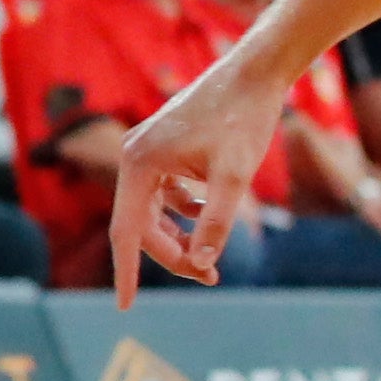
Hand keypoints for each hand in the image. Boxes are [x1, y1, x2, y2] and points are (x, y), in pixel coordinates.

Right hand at [108, 51, 290, 298]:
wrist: (255, 72)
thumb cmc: (244, 118)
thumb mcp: (235, 176)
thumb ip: (215, 221)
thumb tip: (200, 261)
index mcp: (140, 163)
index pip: (126, 231)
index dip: (126, 272)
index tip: (125, 308)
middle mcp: (135, 157)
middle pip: (141, 225)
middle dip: (172, 254)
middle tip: (211, 275)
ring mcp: (148, 152)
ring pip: (153, 212)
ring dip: (177, 237)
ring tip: (210, 258)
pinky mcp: (164, 149)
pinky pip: (163, 194)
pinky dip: (182, 213)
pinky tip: (206, 215)